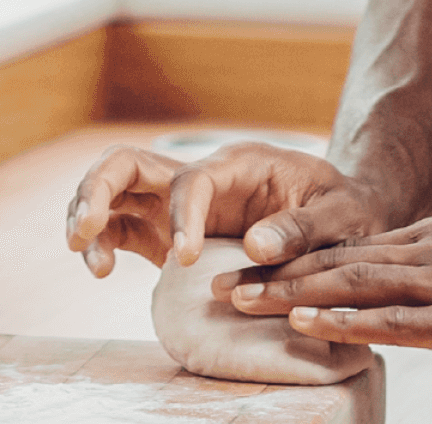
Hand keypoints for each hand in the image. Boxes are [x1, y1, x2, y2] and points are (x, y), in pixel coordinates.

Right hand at [65, 141, 394, 276]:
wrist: (342, 219)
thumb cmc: (346, 210)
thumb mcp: (344, 214)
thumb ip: (306, 228)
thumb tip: (256, 245)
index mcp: (241, 164)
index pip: (192, 181)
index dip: (182, 216)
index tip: (185, 258)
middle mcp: (202, 178)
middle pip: (129, 162)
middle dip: (97, 190)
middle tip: (86, 229)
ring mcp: (178, 204)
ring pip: (114, 190)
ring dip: (87, 214)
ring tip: (89, 258)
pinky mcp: (166, 233)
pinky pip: (120, 228)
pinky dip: (100, 242)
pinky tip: (98, 268)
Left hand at [220, 210, 431, 361]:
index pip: (357, 244)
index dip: (300, 257)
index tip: (252, 268)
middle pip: (340, 258)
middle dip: (273, 273)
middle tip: (216, 284)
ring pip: (353, 282)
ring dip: (288, 292)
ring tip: (236, 300)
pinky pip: (392, 319)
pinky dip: (342, 318)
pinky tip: (304, 324)